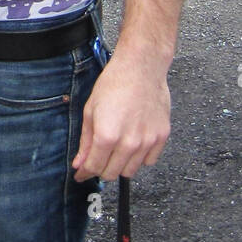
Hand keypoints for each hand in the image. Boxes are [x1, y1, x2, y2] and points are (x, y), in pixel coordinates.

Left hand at [73, 49, 170, 181]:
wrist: (141, 68)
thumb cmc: (114, 84)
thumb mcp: (91, 110)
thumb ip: (85, 141)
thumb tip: (79, 164)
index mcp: (107, 135)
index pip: (94, 167)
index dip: (84, 172)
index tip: (80, 173)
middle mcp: (129, 143)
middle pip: (112, 173)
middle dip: (101, 168)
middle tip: (98, 156)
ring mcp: (147, 141)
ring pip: (130, 170)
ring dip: (120, 164)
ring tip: (116, 145)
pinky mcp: (162, 137)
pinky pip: (149, 161)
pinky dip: (139, 157)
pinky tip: (133, 141)